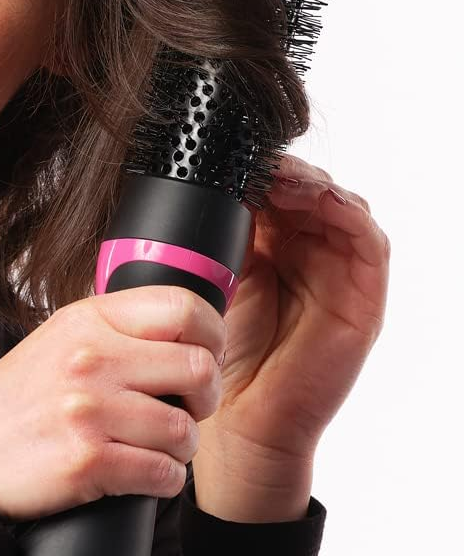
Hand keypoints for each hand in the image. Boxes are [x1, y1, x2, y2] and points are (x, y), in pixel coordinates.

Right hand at [0, 286, 225, 522]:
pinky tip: (140, 471)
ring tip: (155, 443)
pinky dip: (163, 480)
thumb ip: (115, 326)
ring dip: (180, 446)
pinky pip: (164, 474)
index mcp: (88, 319)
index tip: (208, 352)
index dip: (212, 332)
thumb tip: (184, 324)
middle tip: (187, 406)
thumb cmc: (19, 397)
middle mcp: (91, 358)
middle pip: (198, 367)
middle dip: (205, 396)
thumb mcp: (61, 336)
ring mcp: (89, 410)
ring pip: (185, 429)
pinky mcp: (89, 461)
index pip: (182, 306)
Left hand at [195, 153, 389, 494]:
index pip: (273, 188)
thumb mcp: (213, 275)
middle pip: (307, 189)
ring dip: (310, 182)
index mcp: (269, 242)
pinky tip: (314, 198)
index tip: (230, 155)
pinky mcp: (363, 292)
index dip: (256, 168)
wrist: (239, 414)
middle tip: (253, 160)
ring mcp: (337, 269)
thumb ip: (218, 231)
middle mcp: (307, 250)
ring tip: (276, 176)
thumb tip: (202, 181)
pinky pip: (367, 240)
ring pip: (338, 204)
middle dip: (282, 169)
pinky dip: (344, 210)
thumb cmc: (221, 348)